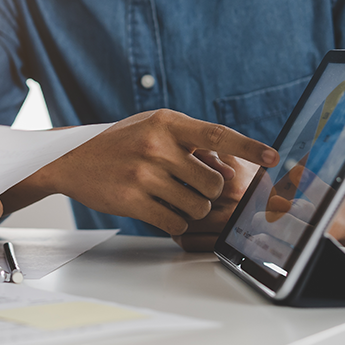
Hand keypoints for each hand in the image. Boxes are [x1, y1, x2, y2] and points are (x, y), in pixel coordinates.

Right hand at [31, 110, 278, 234]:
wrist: (70, 160)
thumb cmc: (118, 143)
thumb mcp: (150, 126)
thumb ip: (186, 138)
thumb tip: (231, 164)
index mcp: (166, 122)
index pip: (217, 134)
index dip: (249, 147)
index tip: (274, 157)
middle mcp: (156, 145)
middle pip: (213, 182)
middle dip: (211, 192)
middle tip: (193, 188)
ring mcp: (142, 173)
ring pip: (197, 205)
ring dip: (191, 208)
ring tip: (170, 198)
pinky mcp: (131, 200)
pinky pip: (174, 221)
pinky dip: (174, 221)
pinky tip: (159, 210)